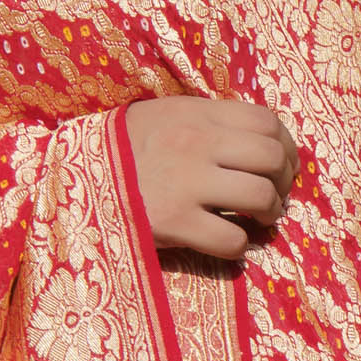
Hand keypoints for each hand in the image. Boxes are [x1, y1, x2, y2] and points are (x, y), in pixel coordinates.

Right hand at [126, 96, 299, 259]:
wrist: (73, 176)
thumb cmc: (123, 149)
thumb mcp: (164, 116)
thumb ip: (209, 122)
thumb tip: (259, 139)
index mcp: (197, 113)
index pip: (267, 122)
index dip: (287, 147)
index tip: (284, 165)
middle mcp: (197, 143)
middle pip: (271, 157)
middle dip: (283, 182)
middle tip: (275, 196)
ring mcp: (186, 183)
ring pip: (259, 196)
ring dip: (269, 213)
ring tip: (260, 220)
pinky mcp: (174, 222)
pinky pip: (231, 239)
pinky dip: (239, 247)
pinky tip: (230, 243)